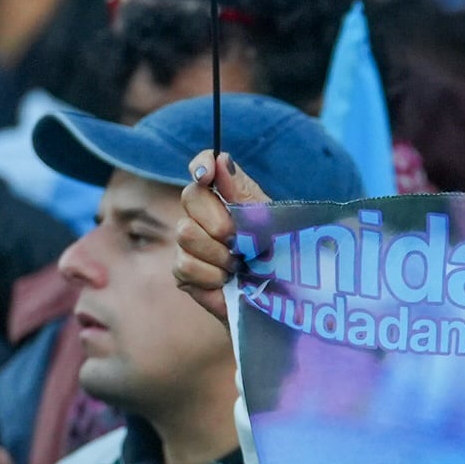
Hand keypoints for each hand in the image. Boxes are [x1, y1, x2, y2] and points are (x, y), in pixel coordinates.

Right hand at [177, 151, 269, 319]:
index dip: (201, 164)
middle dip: (218, 221)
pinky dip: (210, 275)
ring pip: (185, 233)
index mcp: (227, 196)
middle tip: (240, 242)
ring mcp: (190, 243)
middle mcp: (204, 215)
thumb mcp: (269, 223)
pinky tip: (226, 282)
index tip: (206, 174)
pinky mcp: (184, 272)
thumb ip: (243, 192)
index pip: (204, 166)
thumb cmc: (280, 260)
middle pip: (190, 197)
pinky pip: (185, 264)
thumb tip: (220, 159)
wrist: (279, 304)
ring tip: (238, 266)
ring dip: (218, 253)